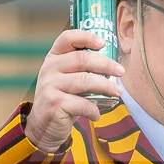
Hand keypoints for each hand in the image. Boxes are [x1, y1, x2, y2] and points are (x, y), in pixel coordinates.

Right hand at [22, 28, 124, 151]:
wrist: (43, 126)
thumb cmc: (61, 99)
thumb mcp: (65, 80)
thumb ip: (81, 70)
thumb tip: (113, 68)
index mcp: (53, 58)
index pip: (67, 39)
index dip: (86, 37)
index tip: (103, 43)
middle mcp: (49, 69)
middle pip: (82, 59)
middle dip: (106, 64)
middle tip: (120, 71)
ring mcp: (50, 86)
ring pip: (85, 81)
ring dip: (106, 86)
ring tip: (117, 93)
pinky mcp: (55, 104)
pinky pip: (83, 104)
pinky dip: (94, 110)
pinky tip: (96, 114)